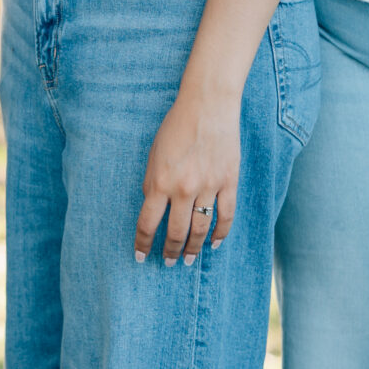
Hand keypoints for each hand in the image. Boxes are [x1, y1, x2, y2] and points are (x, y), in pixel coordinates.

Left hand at [137, 90, 241, 264]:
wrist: (207, 106)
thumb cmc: (175, 127)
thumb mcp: (154, 155)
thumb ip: (153, 184)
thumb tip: (155, 210)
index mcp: (160, 182)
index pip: (148, 223)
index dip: (143, 243)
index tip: (141, 257)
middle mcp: (184, 189)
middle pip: (176, 232)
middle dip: (170, 251)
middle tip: (168, 262)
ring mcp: (208, 187)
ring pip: (200, 229)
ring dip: (193, 248)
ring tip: (188, 259)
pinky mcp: (228, 182)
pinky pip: (226, 216)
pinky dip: (221, 234)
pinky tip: (214, 244)